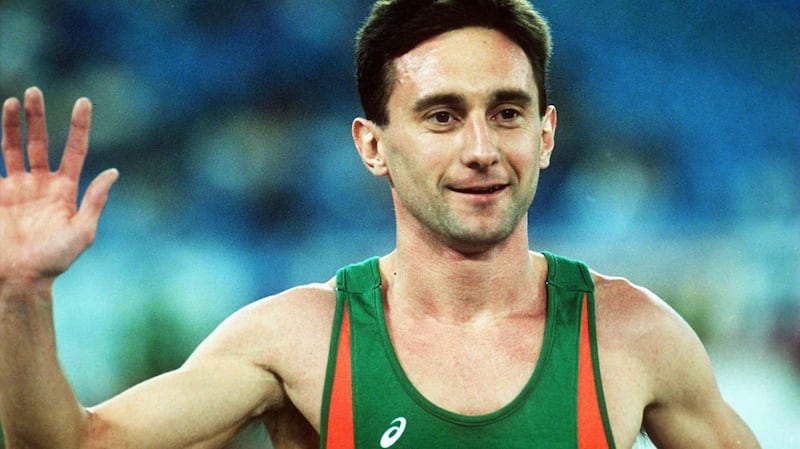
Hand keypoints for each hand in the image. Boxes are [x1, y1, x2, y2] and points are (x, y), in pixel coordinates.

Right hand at [0, 87, 117, 281]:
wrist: (18, 280)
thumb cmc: (54, 260)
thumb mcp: (82, 232)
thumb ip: (95, 201)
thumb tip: (114, 171)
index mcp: (65, 190)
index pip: (74, 150)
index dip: (79, 126)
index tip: (83, 100)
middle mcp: (41, 184)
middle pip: (40, 142)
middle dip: (36, 117)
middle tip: (34, 92)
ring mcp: (16, 188)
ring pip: (13, 148)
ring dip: (11, 125)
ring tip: (12, 101)